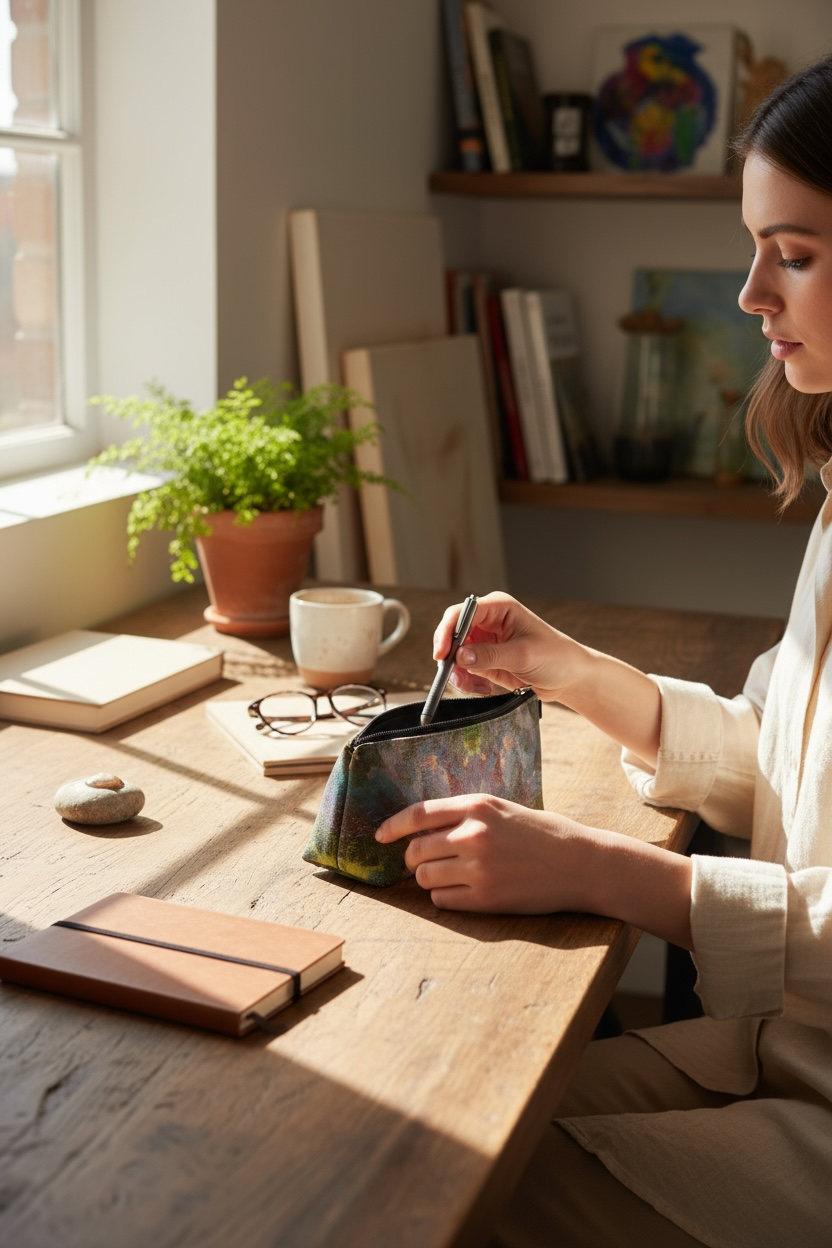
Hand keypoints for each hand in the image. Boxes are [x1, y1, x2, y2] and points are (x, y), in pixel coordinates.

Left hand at [375, 793, 595, 913]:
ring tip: (449, 876)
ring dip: (429, 879)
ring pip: (425, 877)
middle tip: (424, 862)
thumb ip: (464, 815)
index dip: (392, 826)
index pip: (417, 814)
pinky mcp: (485, 898)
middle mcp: (473, 835)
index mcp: (477, 806)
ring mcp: (478, 869)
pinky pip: (442, 900)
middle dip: (413, 859)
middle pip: (416, 850)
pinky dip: (444, 897)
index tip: (380, 836)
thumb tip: (421, 830)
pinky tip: (463, 892)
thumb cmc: (542, 834)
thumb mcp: (502, 810)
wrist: (580, 863)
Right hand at [434, 591, 662, 764]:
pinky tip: (483, 689)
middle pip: (453, 634)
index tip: (442, 654)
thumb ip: (490, 655)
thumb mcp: (523, 655)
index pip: (462, 613)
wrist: (571, 677)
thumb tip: (460, 655)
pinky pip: (465, 669)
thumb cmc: (556, 657)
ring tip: (475, 687)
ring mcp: (486, 641)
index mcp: (499, 608)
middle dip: (450, 656)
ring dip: (459, 673)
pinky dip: (467, 681)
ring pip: (455, 654)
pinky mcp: (486, 660)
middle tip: (453, 676)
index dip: (447, 631)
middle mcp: (489, 621)